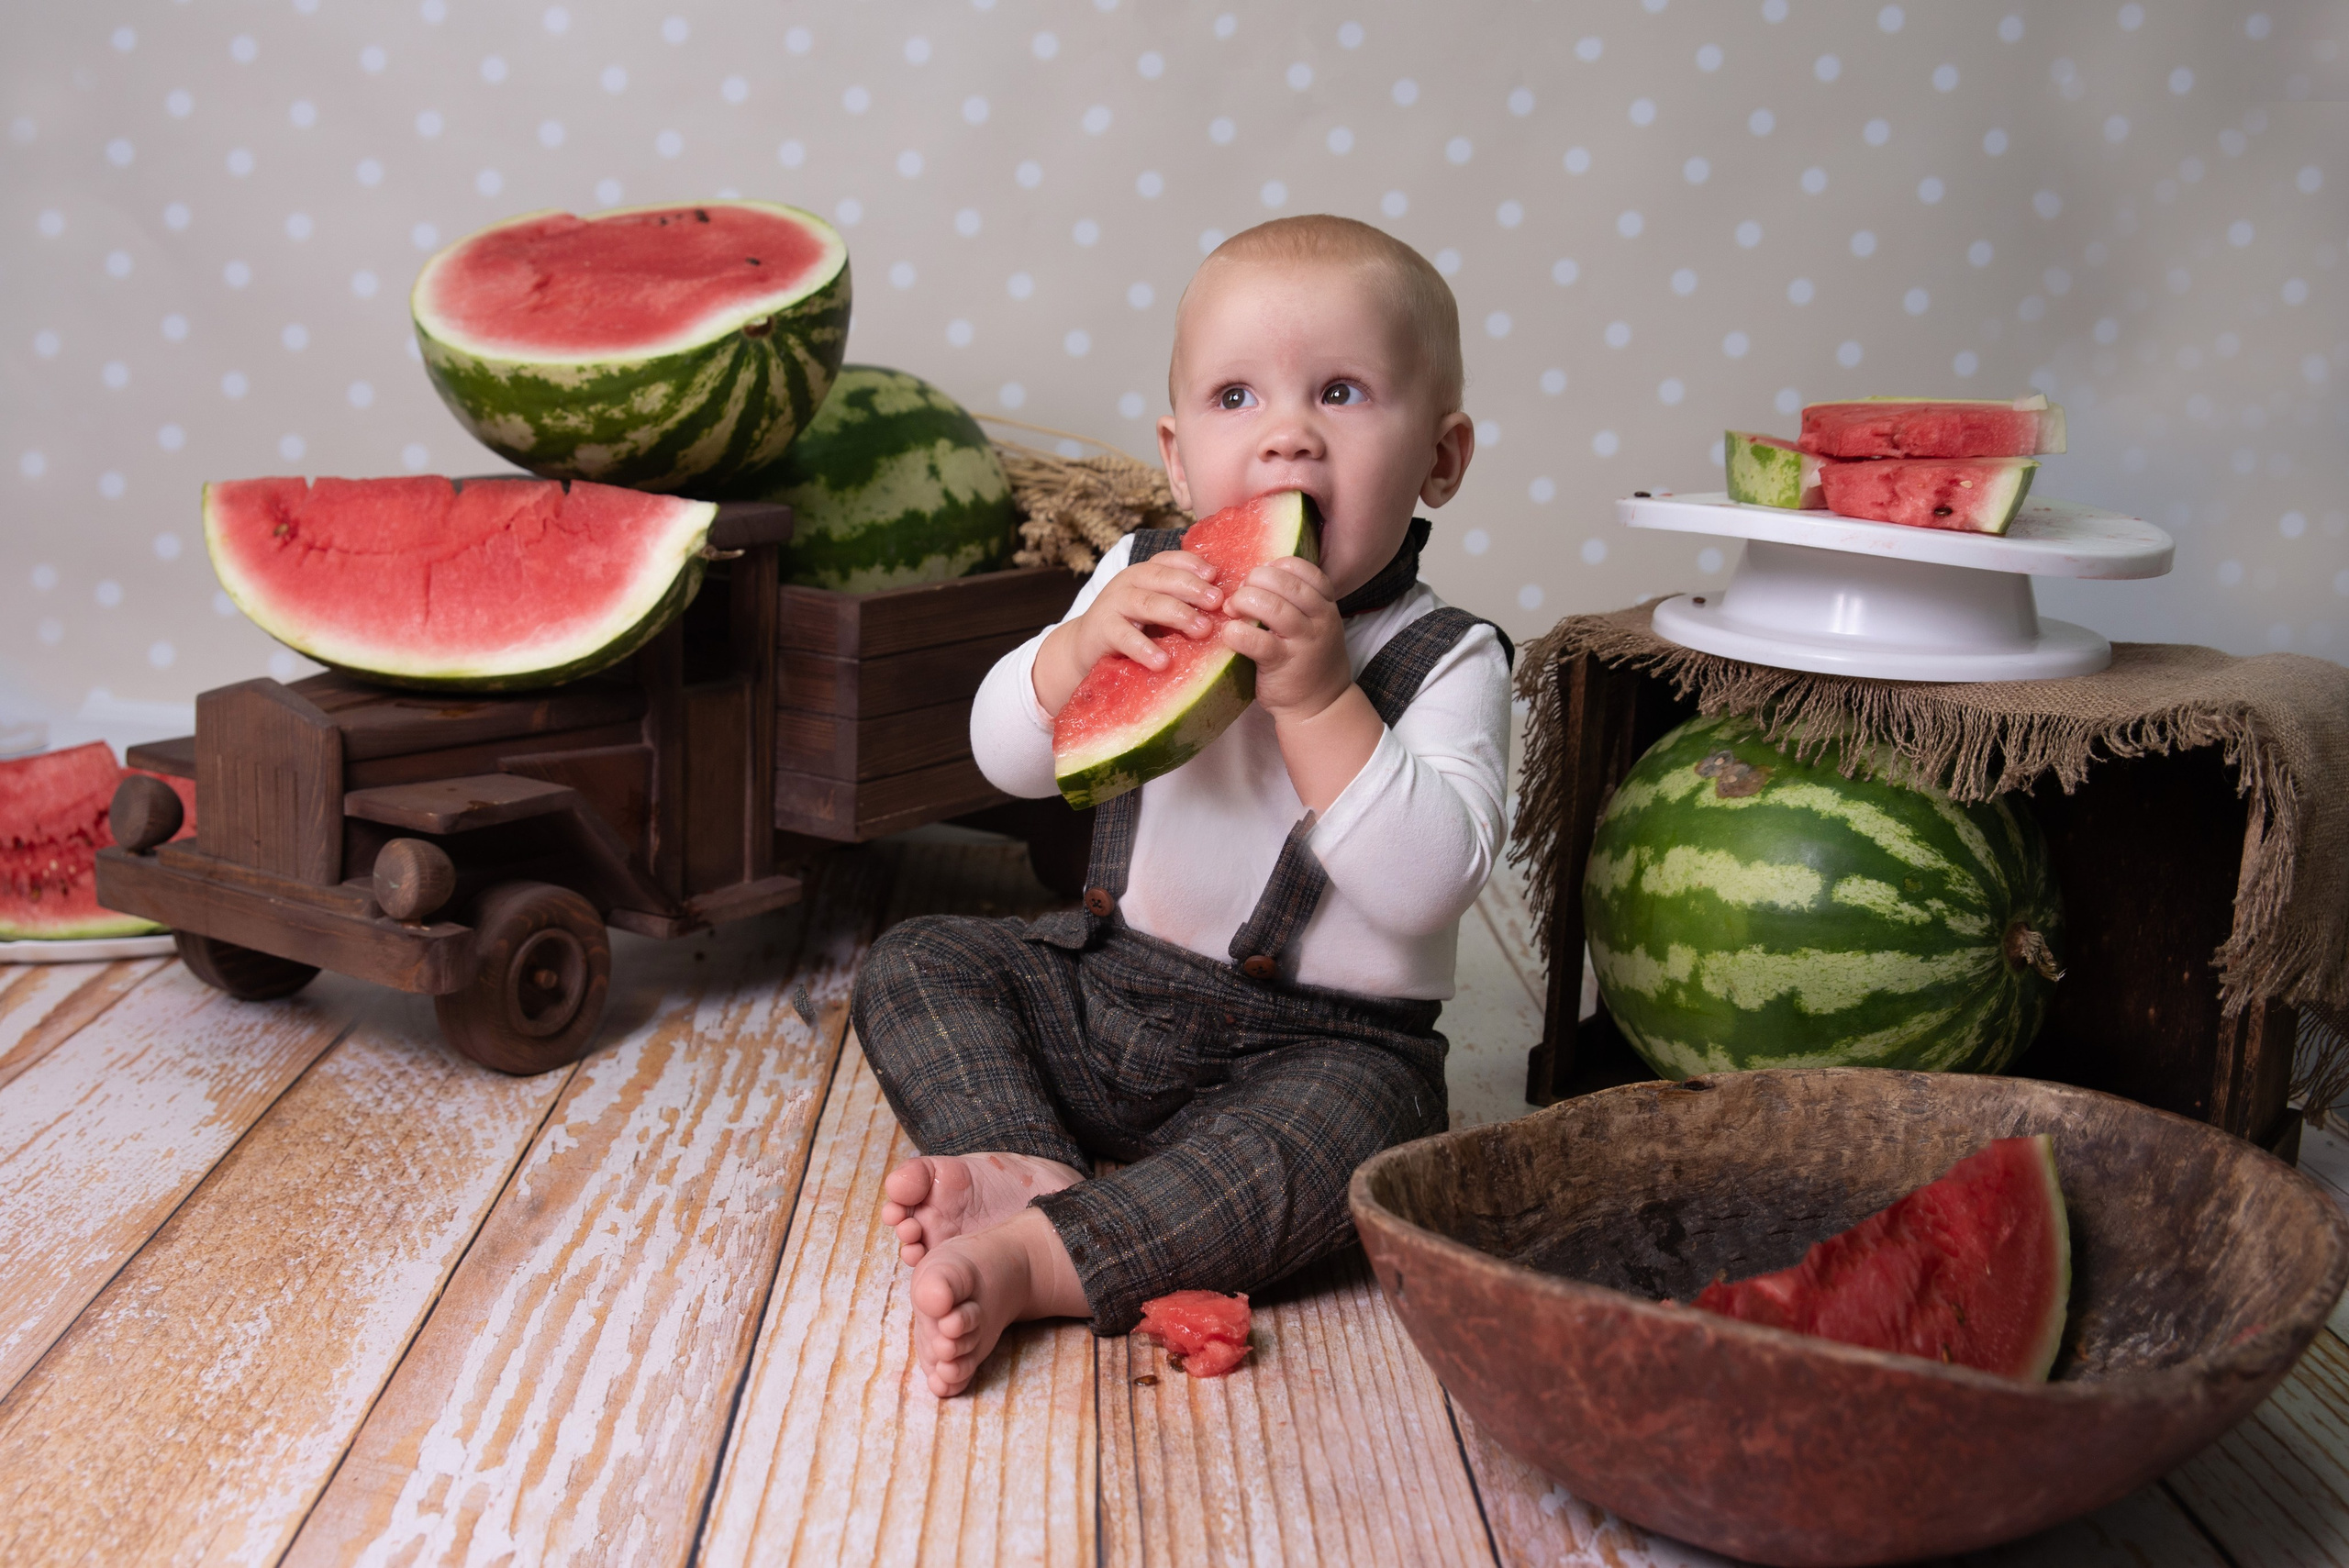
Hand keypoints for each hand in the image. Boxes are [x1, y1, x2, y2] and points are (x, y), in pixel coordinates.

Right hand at [1030, 549, 1225, 715]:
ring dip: (1178, 614)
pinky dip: (1145, 649)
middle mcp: (1129, 581)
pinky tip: (1163, 662)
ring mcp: (1114, 603)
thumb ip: (1182, 604)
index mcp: (1146, 573)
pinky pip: (1125, 637)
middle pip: (1163, 578)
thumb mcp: (1157, 610)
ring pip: (1148, 603)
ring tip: (1202, 630)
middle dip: (1193, 588)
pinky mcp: (1102, 629)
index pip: (1171, 560)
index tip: (1215, 575)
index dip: (1193, 564)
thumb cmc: (1131, 627)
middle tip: (1217, 602)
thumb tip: (1227, 607)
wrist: (1085, 647)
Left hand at [1218, 556, 1349, 722]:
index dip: (1277, 566)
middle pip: (1285, 583)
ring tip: (1232, 611)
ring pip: (1272, 606)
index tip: (1260, 578)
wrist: (1320, 706)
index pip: (1305, 570)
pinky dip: (1237, 633)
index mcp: (1327, 606)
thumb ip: (1295, 602)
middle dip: (1254, 581)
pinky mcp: (1283, 664)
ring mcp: (1304, 642)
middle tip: (1240, 595)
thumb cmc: (1308, 660)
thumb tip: (1252, 577)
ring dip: (1243, 601)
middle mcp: (1320, 620)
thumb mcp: (1314, 626)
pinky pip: (1256, 641)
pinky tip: (1229, 634)